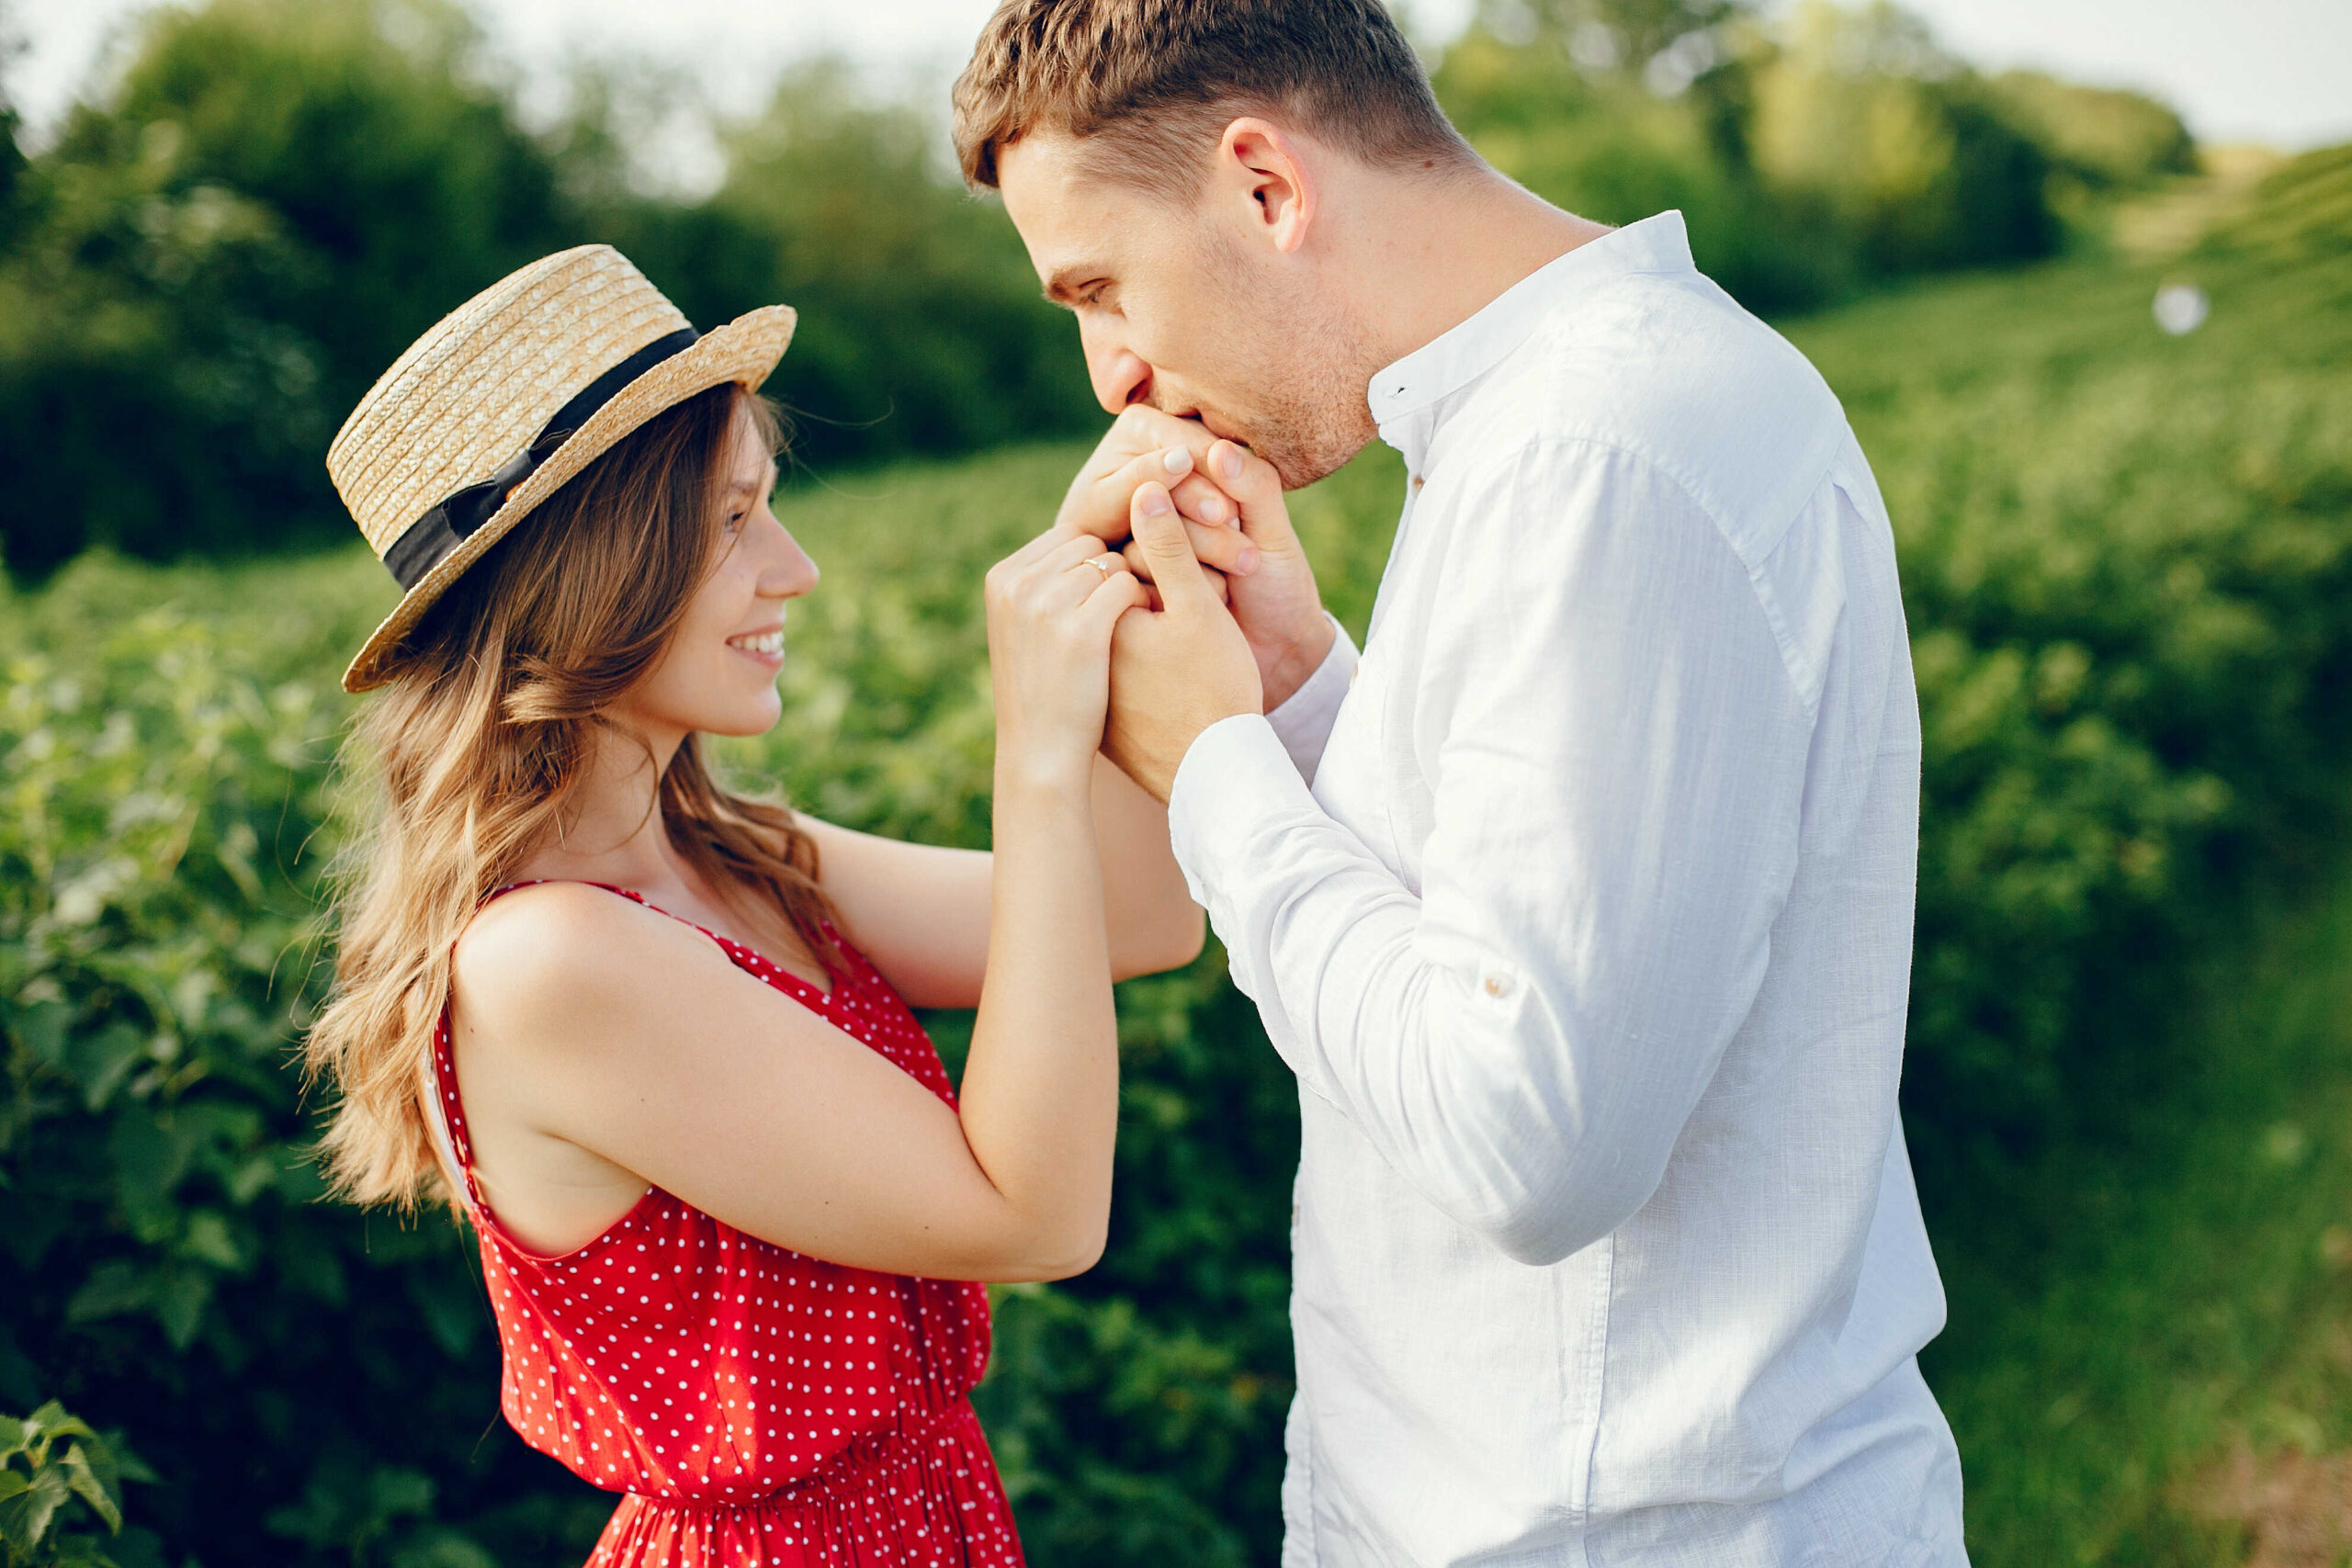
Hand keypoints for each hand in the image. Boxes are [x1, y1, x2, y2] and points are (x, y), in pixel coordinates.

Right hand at [984, 528, 1149, 789]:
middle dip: (1112, 570)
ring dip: (1131, 586)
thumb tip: (1081, 541)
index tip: (1105, 596)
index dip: (1094, 561)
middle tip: (1124, 610)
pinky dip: (1144, 601)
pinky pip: (1128, 585)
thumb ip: (1041, 583)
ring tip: (1134, 621)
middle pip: (1089, 542)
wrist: (1041, 753)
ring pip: (1111, 561)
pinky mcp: (1080, 629)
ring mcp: (1045, 605)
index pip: (1066, 535)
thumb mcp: (1022, 629)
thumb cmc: (1043, 691)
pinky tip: (1148, 626)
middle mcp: (1017, 585)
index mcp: (1001, 578)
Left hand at [1058, 405, 1250, 543]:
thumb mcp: (1106, 503)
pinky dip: (1234, 526)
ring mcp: (1191, 450)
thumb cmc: (1092, 524)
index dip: (1208, 480)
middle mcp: (1169, 427)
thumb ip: (1140, 478)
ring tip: (1246, 557)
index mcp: (1140, 422)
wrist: (1097, 541)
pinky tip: (1242, 553)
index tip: (1222, 515)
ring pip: (1224, 482)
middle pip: (1210, 462)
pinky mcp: (1206, 475)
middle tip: (1239, 535)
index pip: (1186, 445)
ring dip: (1235, 520)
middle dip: (1225, 501)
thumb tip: (1182, 458)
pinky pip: (1228, 497)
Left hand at [1103, 482, 1262, 802]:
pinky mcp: (1101, 713)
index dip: (1173, 564)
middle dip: (1160, 594)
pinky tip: (1183, 676)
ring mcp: (1084, 685)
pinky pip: (1121, 667)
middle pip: (1111, 594)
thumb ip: (1168, 546)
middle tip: (1206, 624)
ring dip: (1156, 627)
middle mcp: (1073, 651)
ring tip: (1198, 656)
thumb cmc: (1214, 693)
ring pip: (1117, 630)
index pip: (1118, 559)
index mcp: (1089, 617)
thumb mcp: (1198, 608)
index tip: (1208, 594)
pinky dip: (1148, 661)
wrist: (1214, 780)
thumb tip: (1144, 487)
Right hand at [1117, 438, 1333, 710]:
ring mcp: (1140, 551)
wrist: (1272, 654)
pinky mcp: (1129, 590)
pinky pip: (1130, 582)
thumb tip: (1218, 448)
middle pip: (1149, 501)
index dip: (1197, 484)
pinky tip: (1206, 605)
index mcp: (1195, 483)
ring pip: (1139, 541)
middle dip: (1198, 530)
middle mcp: (1160, 512)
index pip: (1173, 458)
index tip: (1230, 514)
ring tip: (1230, 585)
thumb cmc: (1278, 585)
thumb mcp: (1273, 533)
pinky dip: (1171, 593)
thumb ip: (1253, 487)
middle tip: (1244, 560)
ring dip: (1189, 562)